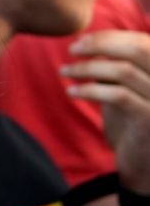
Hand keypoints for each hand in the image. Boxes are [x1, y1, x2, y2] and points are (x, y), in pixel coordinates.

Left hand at [64, 30, 149, 193]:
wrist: (145, 169)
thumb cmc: (132, 125)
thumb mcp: (126, 90)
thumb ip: (116, 67)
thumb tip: (89, 41)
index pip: (142, 41)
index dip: (110, 37)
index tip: (80, 40)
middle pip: (138, 49)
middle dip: (100, 44)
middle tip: (72, 49)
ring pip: (124, 71)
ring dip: (87, 68)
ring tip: (64, 71)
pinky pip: (118, 95)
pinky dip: (90, 90)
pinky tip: (71, 92)